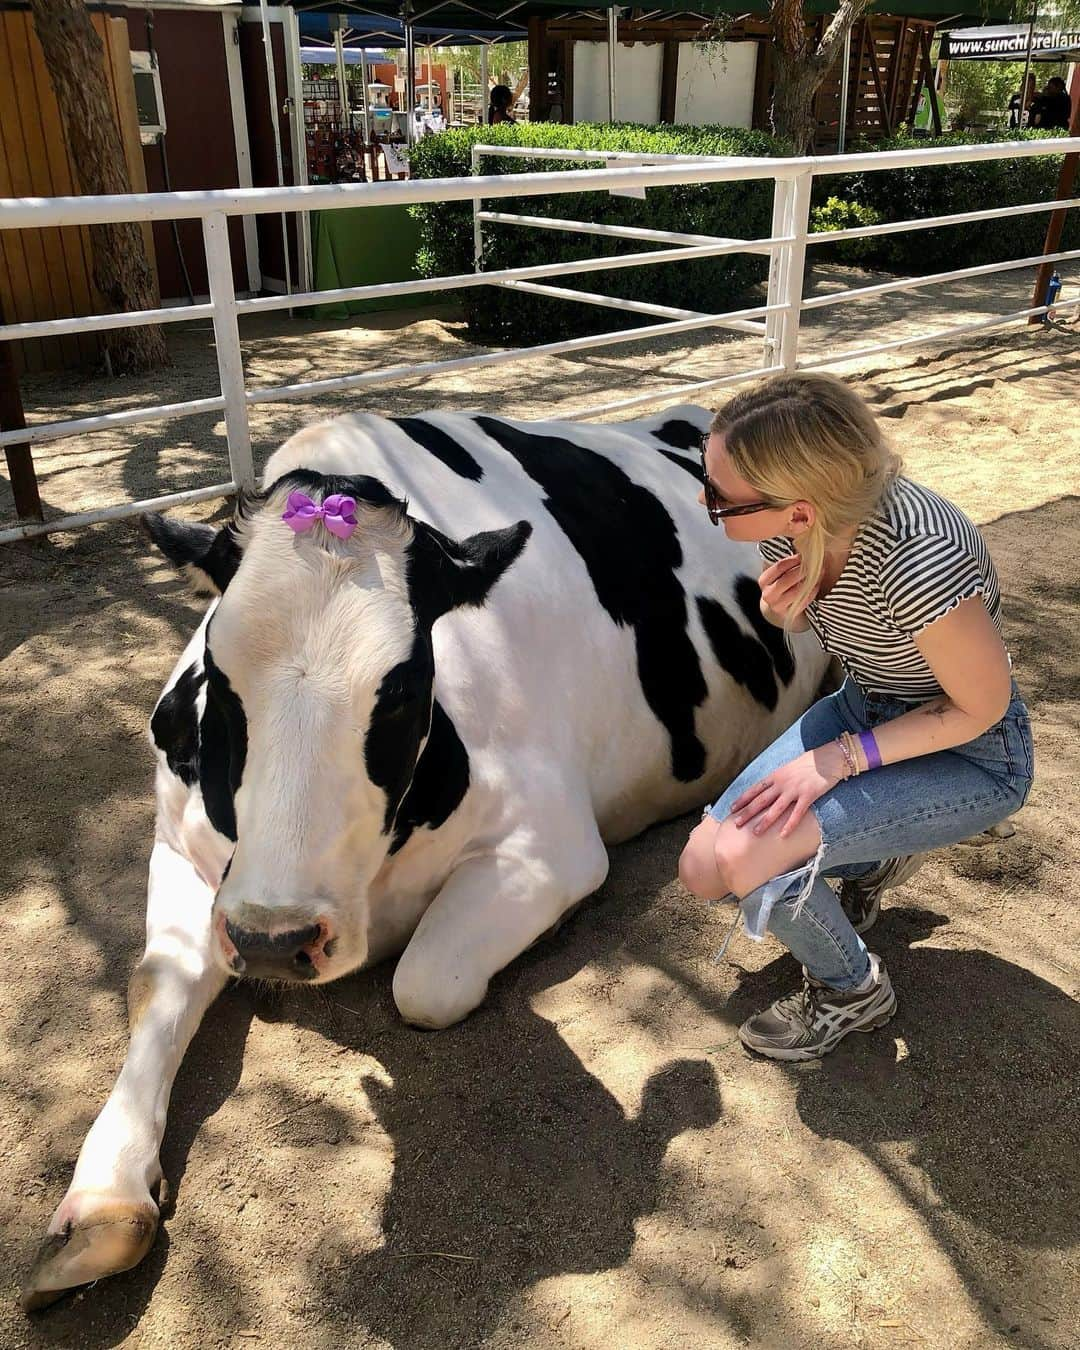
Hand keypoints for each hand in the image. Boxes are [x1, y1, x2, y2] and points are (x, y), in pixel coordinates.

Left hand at [729, 745, 847, 837]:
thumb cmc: (809, 763)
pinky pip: (797, 813)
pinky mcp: (808, 795)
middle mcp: (782, 783)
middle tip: (736, 824)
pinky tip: (783, 835)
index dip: (743, 799)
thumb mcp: (788, 768)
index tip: (732, 809)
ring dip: (764, 821)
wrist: (828, 758)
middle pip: (761, 800)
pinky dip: (789, 824)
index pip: (755, 789)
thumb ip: (778, 779)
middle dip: (747, 812)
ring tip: (755, 832)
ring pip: (775, 808)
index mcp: (776, 775)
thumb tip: (767, 789)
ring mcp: (794, 789)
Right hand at [759, 554, 815, 620]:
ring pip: (797, 591)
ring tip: (820, 573)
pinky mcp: (789, 614)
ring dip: (810, 581)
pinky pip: (803, 601)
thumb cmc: (781, 586)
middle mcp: (768, 594)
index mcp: (764, 580)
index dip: (793, 560)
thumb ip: (786, 564)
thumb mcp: (778, 575)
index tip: (805, 555)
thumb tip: (804, 549)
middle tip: (817, 563)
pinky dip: (812, 592)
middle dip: (803, 570)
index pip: (779, 567)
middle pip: (787, 579)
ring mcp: (778, 606)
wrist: (778, 608)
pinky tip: (817, 585)